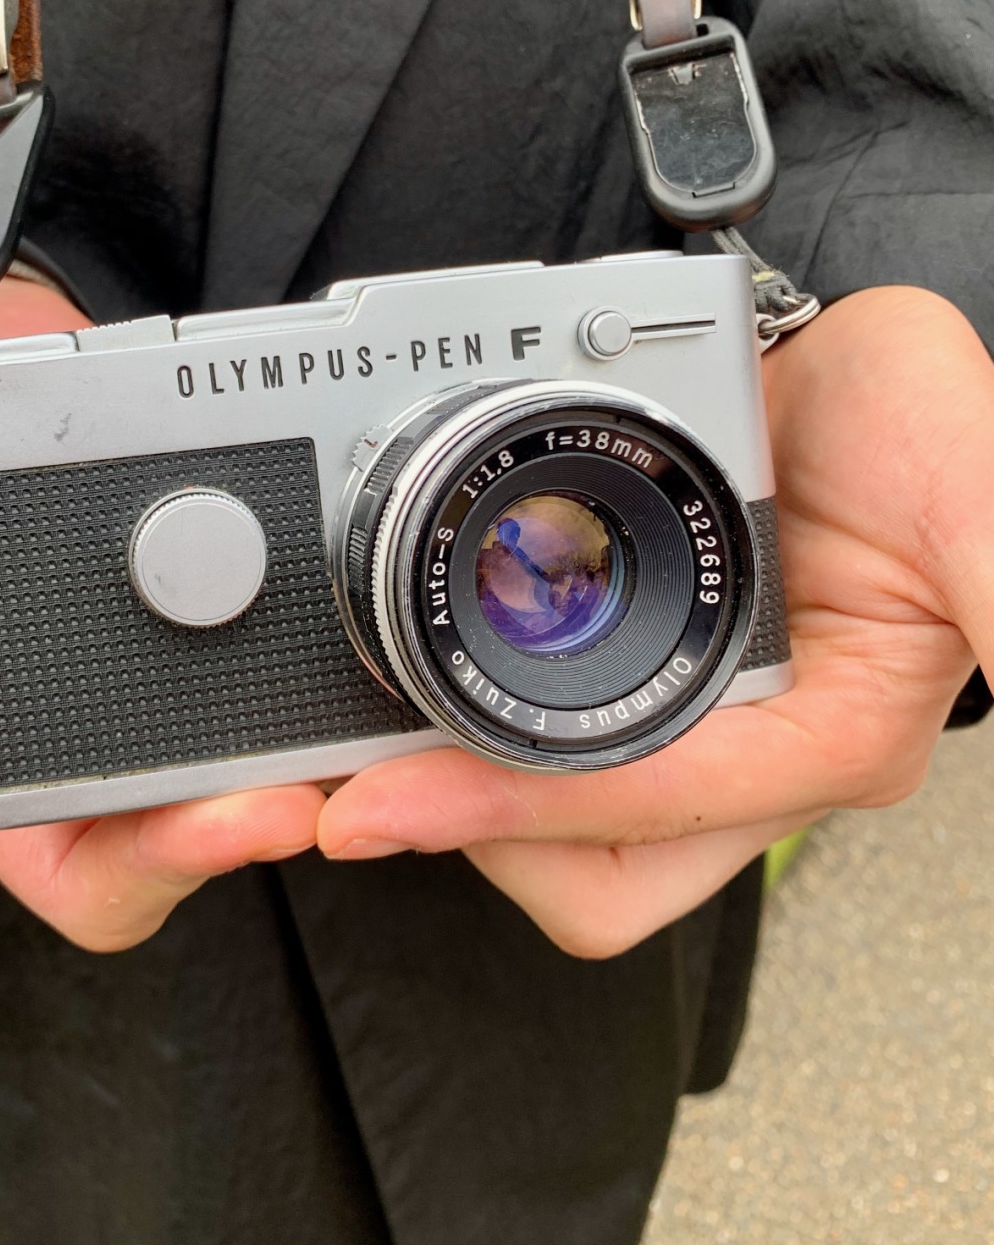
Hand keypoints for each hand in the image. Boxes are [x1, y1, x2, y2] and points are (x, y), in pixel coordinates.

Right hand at [0, 280, 323, 1001]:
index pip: (94, 877)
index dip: (165, 871)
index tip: (241, 820)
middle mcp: (79, 725)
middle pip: (196, 819)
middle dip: (260, 801)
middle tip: (321, 760)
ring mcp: (151, 653)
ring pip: (253, 735)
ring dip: (301, 729)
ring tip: (348, 697)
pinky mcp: (209, 578)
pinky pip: (276, 632)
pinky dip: (309, 637)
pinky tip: (337, 613)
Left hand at [317, 287, 989, 955]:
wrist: (854, 376)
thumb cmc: (929, 433)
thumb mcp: (978, 501)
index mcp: (821, 740)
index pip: (642, 813)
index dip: (507, 813)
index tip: (378, 803)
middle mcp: (739, 755)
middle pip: (577, 868)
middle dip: (446, 840)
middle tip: (319, 795)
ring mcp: (675, 723)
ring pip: (535, 821)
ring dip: (428, 793)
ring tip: (318, 753)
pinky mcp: (622, 676)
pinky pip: (517, 735)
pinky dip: (441, 726)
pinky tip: (380, 685)